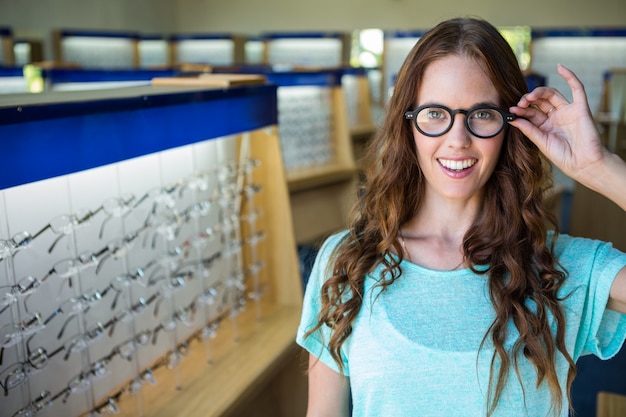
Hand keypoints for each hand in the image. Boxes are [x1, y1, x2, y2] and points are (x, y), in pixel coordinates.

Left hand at [509, 64, 607, 182]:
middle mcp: (556, 117)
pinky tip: (561, 67)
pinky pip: (577, 89)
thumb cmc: (564, 157)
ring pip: (552, 95)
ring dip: (540, 92)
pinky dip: (570, 77)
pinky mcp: (581, 108)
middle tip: (520, 104)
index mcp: (546, 126)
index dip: (521, 110)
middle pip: (540, 102)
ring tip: (529, 96)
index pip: (531, 113)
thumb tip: (513, 119)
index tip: (511, 110)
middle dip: (528, 101)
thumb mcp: (542, 142)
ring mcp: (568, 111)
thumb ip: (529, 129)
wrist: (583, 164)